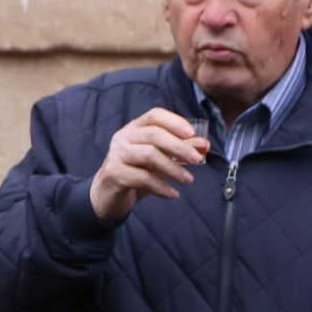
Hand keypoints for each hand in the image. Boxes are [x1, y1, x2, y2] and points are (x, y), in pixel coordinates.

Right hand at [89, 108, 208, 220]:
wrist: (107, 196)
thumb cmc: (136, 173)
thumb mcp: (159, 160)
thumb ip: (179, 150)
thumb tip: (203, 145)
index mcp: (135, 128)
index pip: (155, 115)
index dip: (174, 121)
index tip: (192, 133)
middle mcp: (124, 137)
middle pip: (154, 134)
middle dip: (179, 146)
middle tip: (197, 159)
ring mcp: (117, 154)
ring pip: (149, 155)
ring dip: (173, 168)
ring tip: (188, 179)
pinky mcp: (114, 173)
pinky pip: (142, 178)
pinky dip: (161, 187)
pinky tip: (173, 194)